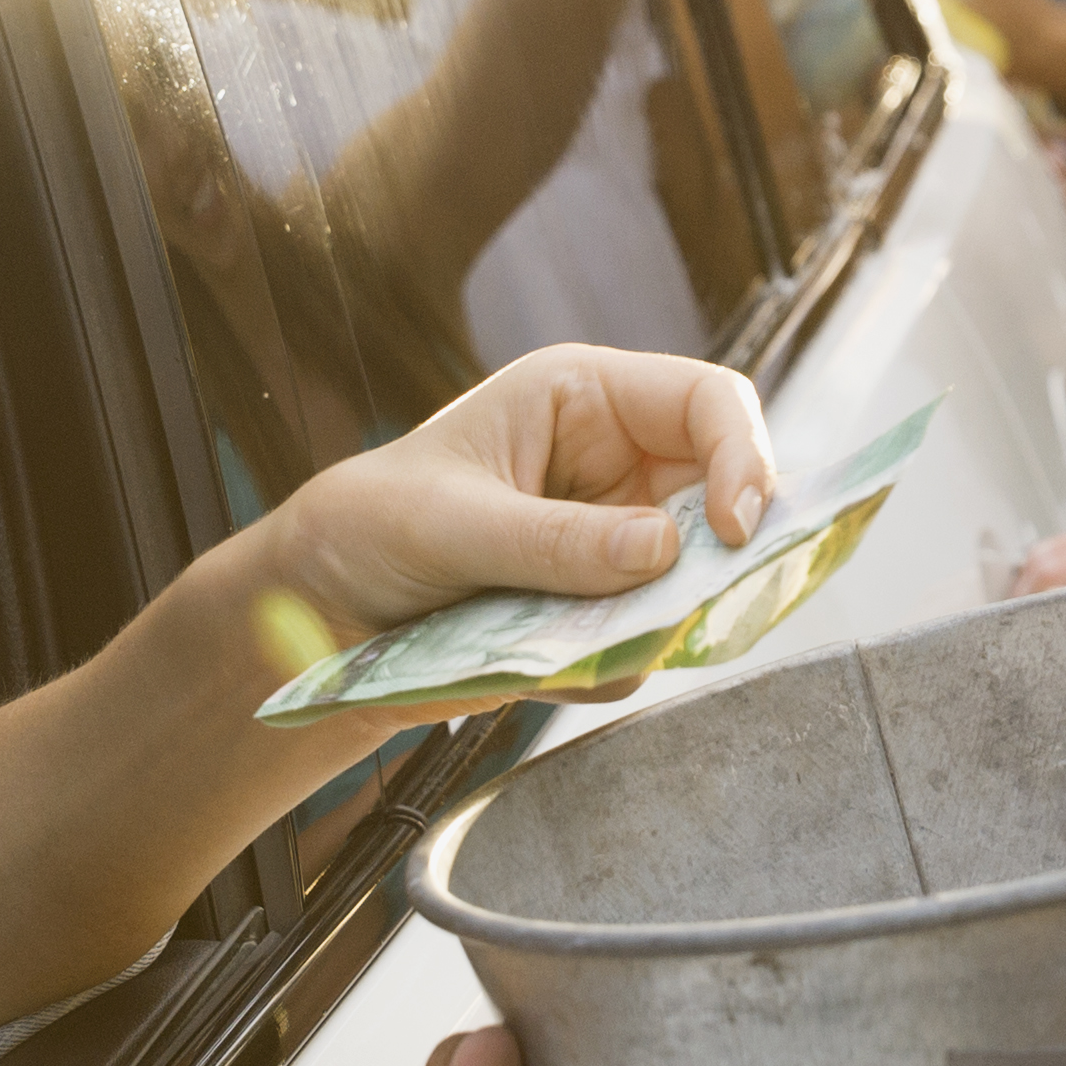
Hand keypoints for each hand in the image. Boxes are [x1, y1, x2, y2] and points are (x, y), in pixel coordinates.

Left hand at [245, 347, 778, 704]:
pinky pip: (648, 644)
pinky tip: (539, 666)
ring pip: (695, 582)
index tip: (732, 530)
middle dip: (714, 557)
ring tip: (576, 642)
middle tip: (690, 608)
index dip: (743, 456)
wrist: (322, 610)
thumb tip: (664, 552)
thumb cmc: (372, 524)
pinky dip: (611, 664)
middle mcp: (618, 464)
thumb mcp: (452, 524)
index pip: (709, 402)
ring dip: (656, 621)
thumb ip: (556, 540)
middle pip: (725, 496)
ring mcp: (616, 541)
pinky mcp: (604, 610)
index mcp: (586, 399)